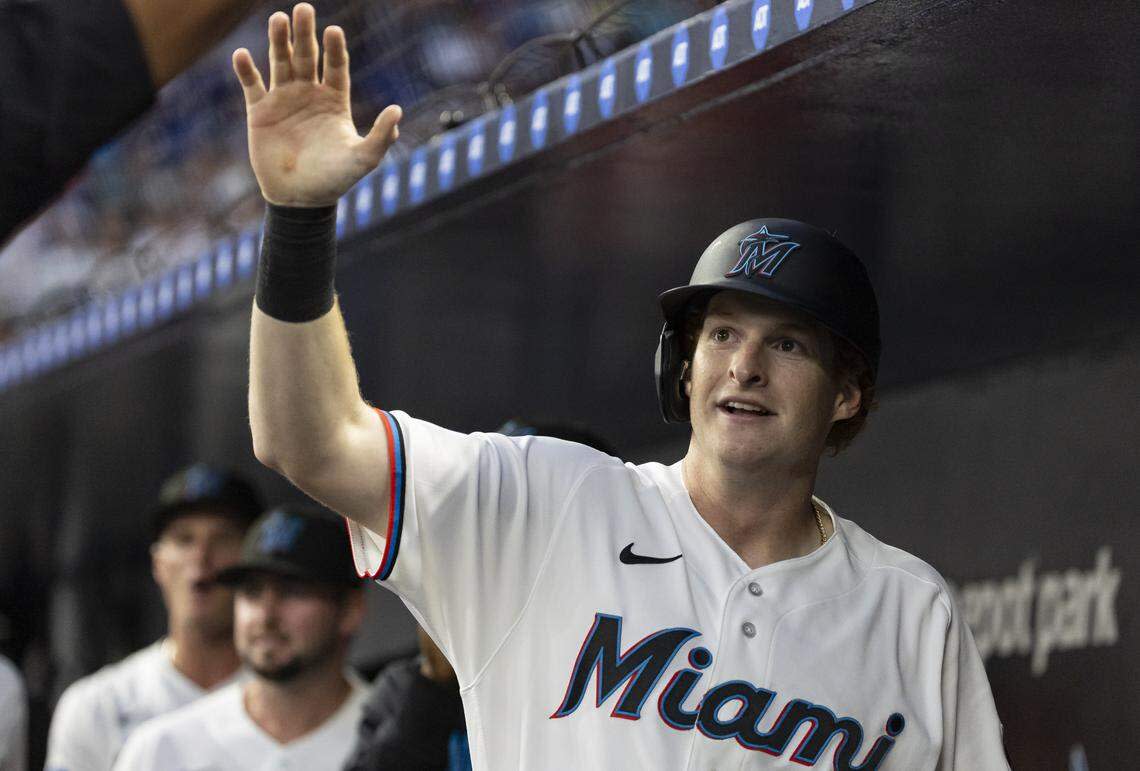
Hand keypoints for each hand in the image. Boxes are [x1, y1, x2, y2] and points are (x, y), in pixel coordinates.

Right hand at [231, 3, 400, 206]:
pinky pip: (252, 85)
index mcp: (334, 101)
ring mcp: (283, 100)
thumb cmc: (335, 180)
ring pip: (280, 63)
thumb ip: (381, 135)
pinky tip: (242, 55)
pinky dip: (246, 70)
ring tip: (278, 19)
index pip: (335, 67)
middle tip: (303, 9)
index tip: (334, 31)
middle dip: (305, 33)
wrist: (300, 199)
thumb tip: (398, 111)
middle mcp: (309, 94)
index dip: (334, 49)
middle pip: (307, 56)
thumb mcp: (364, 159)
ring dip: (279, 41)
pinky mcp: (259, 112)